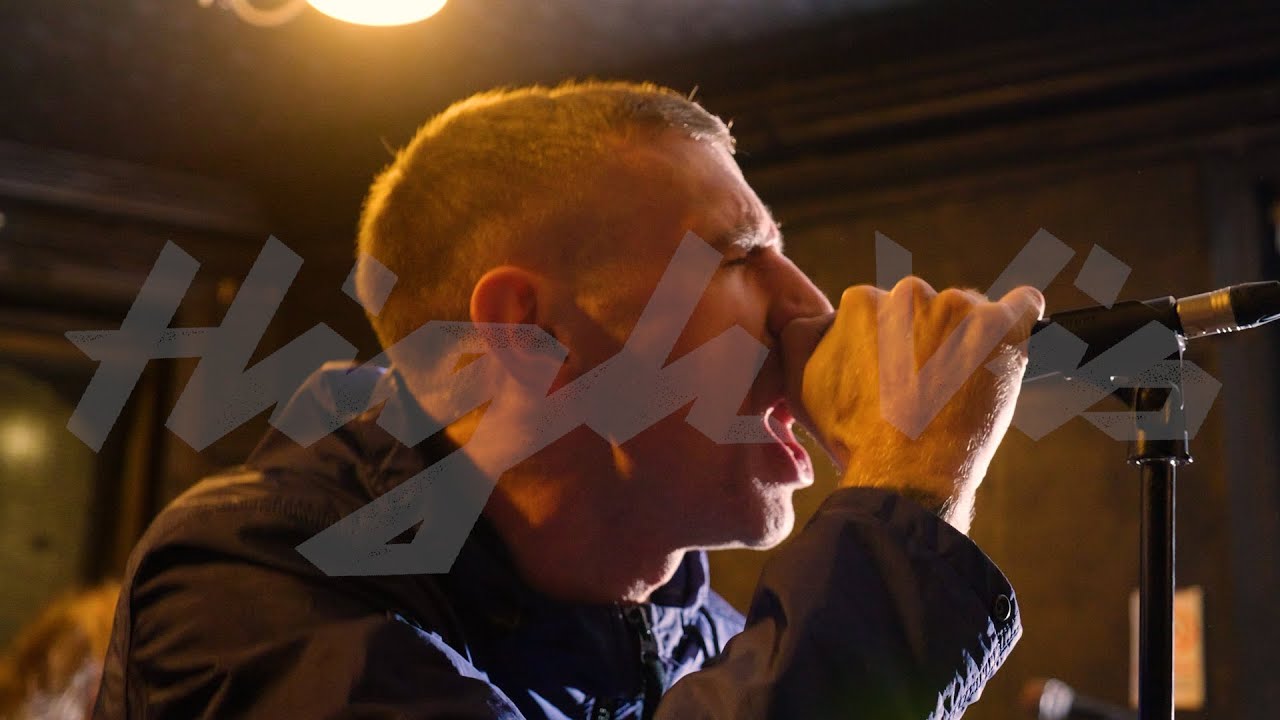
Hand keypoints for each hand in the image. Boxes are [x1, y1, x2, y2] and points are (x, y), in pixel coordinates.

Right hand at [781, 276, 1043, 532]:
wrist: (905, 473)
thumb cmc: (853, 436)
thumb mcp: (800, 385)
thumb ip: (801, 337)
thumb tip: (818, 319)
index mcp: (861, 302)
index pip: (878, 311)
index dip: (883, 345)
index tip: (888, 376)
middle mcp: (909, 295)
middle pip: (923, 309)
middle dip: (923, 339)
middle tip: (922, 387)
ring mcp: (960, 308)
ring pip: (968, 313)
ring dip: (965, 341)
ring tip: (957, 388)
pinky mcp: (1003, 328)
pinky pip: (1024, 304)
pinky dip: (1019, 319)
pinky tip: (1008, 345)